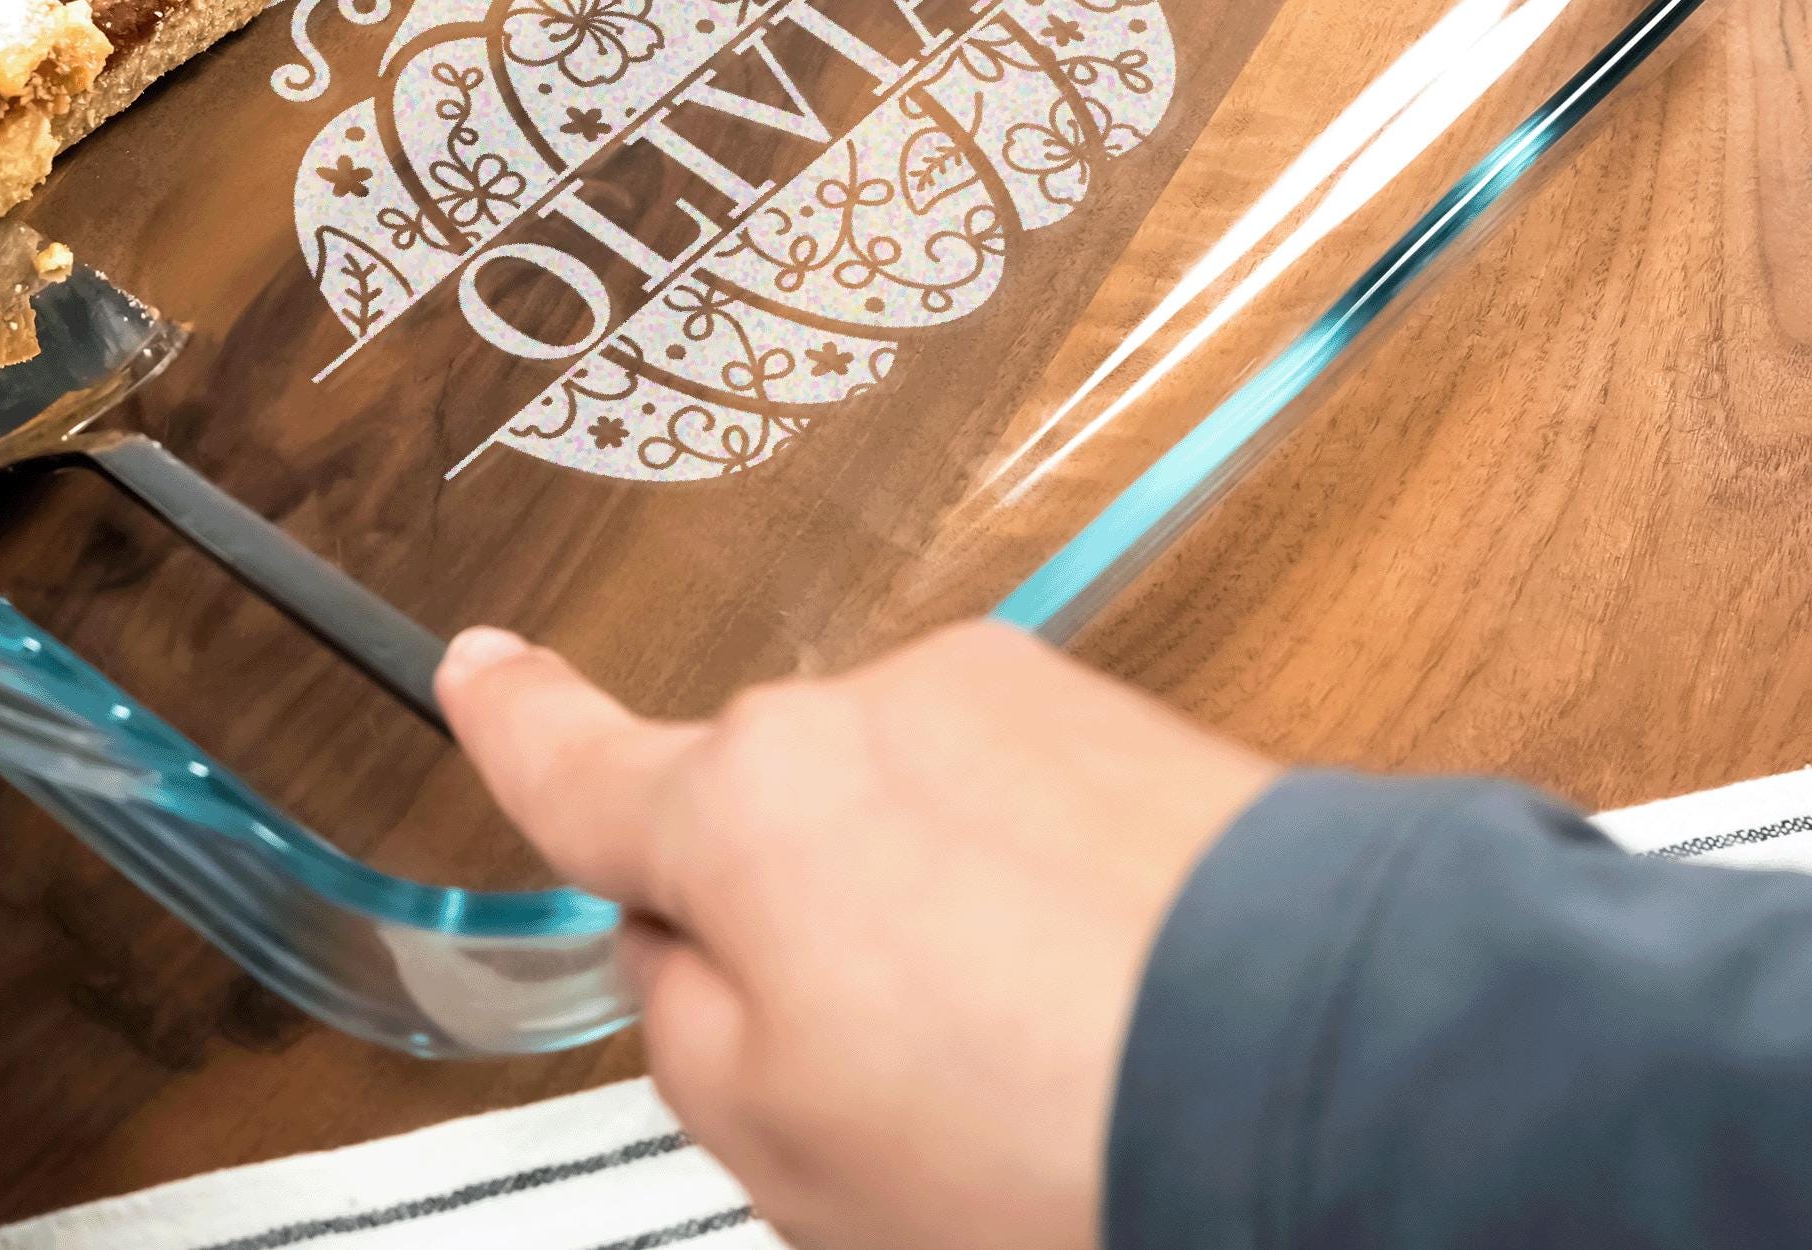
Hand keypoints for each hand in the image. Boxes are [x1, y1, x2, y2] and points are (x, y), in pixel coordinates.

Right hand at [436, 621, 1274, 1249]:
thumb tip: (684, 938)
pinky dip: (1038, 894)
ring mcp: (1006, 701)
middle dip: (800, 924)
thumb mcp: (782, 1142)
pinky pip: (1025, 807)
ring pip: (906, 814)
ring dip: (937, 912)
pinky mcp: (1125, 718)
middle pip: (772, 819)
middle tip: (896, 1078)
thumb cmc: (1053, 1133)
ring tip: (1039, 1056)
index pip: (584, 764)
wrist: (1330, 1074)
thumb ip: (681, 1017)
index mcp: (748, 807)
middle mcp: (867, 714)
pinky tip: (1104, 998)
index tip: (481, 669)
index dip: (516, 724)